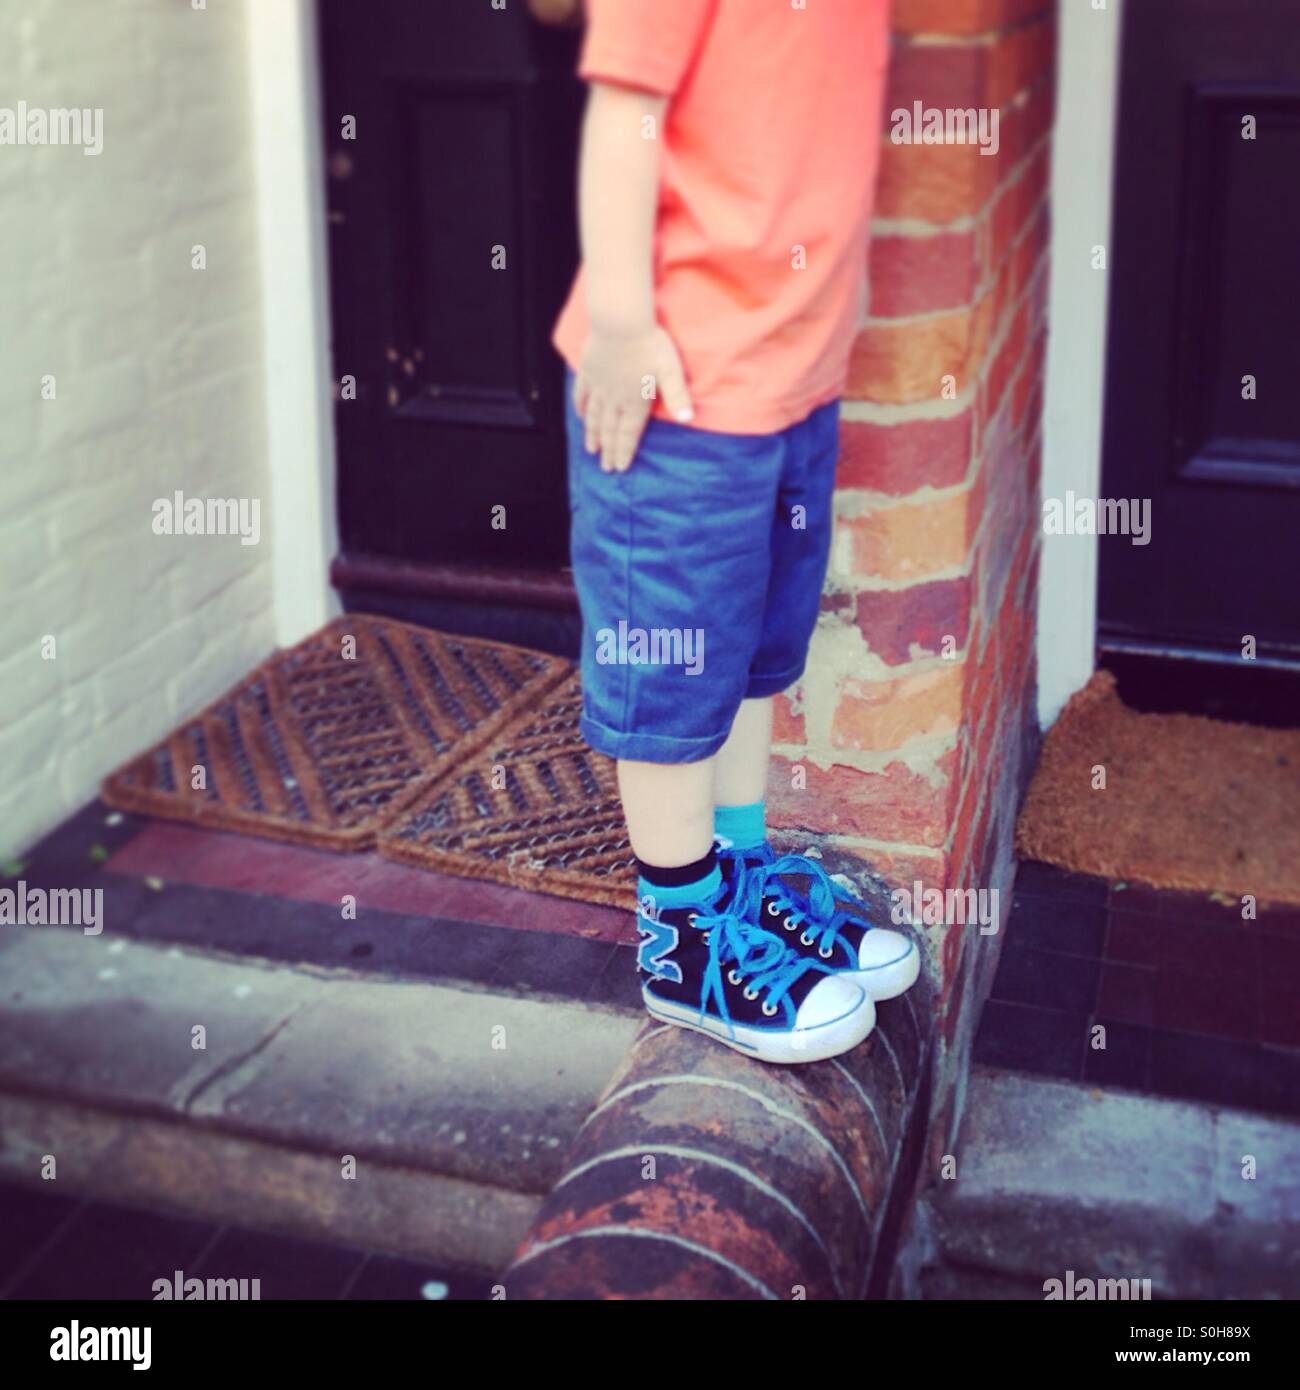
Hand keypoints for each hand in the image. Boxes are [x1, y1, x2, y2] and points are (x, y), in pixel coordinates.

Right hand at [573, 323, 693, 472]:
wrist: (620, 320)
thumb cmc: (650, 343)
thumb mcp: (670, 370)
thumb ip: (678, 395)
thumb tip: (688, 419)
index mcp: (635, 400)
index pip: (629, 433)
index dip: (624, 451)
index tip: (620, 467)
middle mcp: (615, 397)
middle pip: (610, 429)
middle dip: (609, 450)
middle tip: (606, 468)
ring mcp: (599, 385)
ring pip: (595, 416)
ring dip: (593, 435)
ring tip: (591, 450)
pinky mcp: (589, 370)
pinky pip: (582, 393)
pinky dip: (581, 407)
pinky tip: (581, 416)